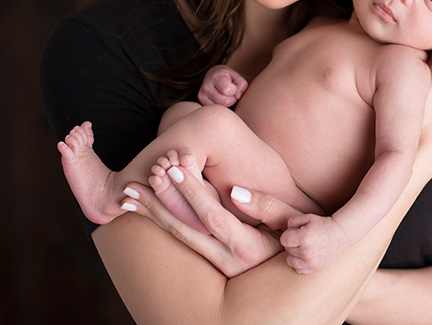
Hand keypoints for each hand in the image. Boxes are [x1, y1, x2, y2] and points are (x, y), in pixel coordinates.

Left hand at [121, 166, 302, 277]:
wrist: (303, 262)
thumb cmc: (302, 235)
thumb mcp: (293, 221)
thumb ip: (267, 207)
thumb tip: (235, 191)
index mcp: (249, 247)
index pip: (213, 217)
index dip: (193, 192)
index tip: (175, 167)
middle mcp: (229, 260)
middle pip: (186, 229)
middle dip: (160, 204)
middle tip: (136, 183)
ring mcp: (218, 265)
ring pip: (179, 236)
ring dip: (153, 214)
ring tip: (129, 195)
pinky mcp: (213, 263)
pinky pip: (182, 240)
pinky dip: (162, 221)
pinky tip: (145, 208)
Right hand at [198, 65, 247, 106]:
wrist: (213, 77)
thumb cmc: (228, 78)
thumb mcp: (237, 77)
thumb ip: (242, 85)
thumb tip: (237, 96)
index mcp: (216, 77)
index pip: (227, 89)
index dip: (234, 90)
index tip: (233, 86)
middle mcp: (206, 86)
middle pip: (226, 102)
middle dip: (232, 99)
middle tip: (230, 93)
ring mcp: (202, 96)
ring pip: (221, 108)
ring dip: (227, 103)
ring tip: (225, 95)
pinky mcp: (202, 103)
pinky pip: (216, 111)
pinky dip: (221, 106)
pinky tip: (220, 99)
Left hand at [280, 213, 349, 273]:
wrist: (339, 234)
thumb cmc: (322, 224)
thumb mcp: (307, 217)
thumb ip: (292, 221)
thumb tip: (286, 230)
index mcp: (303, 238)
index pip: (284, 240)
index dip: (288, 235)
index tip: (295, 232)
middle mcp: (306, 251)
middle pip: (288, 249)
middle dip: (292, 243)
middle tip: (302, 238)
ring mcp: (310, 261)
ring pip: (290, 261)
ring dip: (294, 254)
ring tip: (302, 247)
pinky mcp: (314, 268)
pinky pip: (298, 270)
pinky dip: (299, 264)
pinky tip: (304, 256)